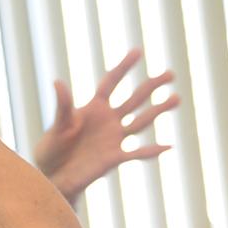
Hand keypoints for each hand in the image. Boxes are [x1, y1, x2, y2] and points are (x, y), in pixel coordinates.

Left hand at [34, 48, 180, 199]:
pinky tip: (168, 145)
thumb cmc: (51, 148)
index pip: (112, 83)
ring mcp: (114, 138)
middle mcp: (109, 120)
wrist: (53, 176)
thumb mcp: (57, 125)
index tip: (138, 52)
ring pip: (142, 121)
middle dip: (152, 86)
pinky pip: (137, 153)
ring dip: (158, 110)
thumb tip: (57, 81)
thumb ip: (62, 105)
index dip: (124, 67)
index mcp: (94, 107)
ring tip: (176, 98)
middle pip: (135, 99)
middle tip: (170, 74)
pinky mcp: (115, 157)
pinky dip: (152, 150)